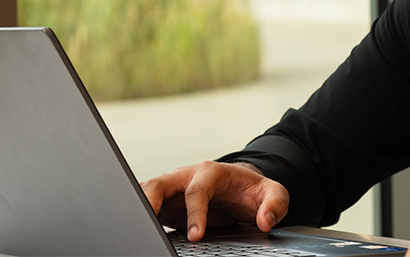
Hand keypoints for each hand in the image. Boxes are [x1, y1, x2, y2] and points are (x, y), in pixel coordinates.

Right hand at [140, 161, 289, 241]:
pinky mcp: (167, 201)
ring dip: (140, 204)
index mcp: (211, 172)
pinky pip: (148, 203)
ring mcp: (174, 188)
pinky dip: (140, 211)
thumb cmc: (252, 190)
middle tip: (147, 221)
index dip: (195, 213)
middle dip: (152, 200)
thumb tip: (265, 220)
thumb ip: (275, 204)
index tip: (196, 236)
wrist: (240, 186)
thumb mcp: (272, 192)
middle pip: (162, 183)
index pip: (198, 191)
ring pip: (149, 190)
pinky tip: (135, 224)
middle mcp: (188, 176)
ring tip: (135, 223)